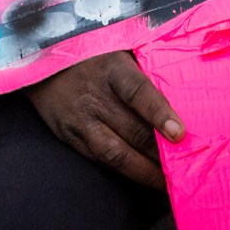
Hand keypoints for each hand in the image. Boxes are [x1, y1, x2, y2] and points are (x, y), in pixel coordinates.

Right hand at [24, 52, 184, 187]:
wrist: (42, 60)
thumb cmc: (92, 52)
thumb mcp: (118, 47)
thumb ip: (145, 65)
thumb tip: (184, 85)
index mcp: (111, 69)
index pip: (137, 92)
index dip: (158, 113)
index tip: (179, 133)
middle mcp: (94, 97)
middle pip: (132, 130)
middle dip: (161, 153)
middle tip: (188, 167)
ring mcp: (80, 121)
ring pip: (116, 154)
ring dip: (145, 171)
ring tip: (167, 182)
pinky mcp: (70, 138)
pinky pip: (100, 160)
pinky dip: (125, 172)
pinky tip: (143, 177)